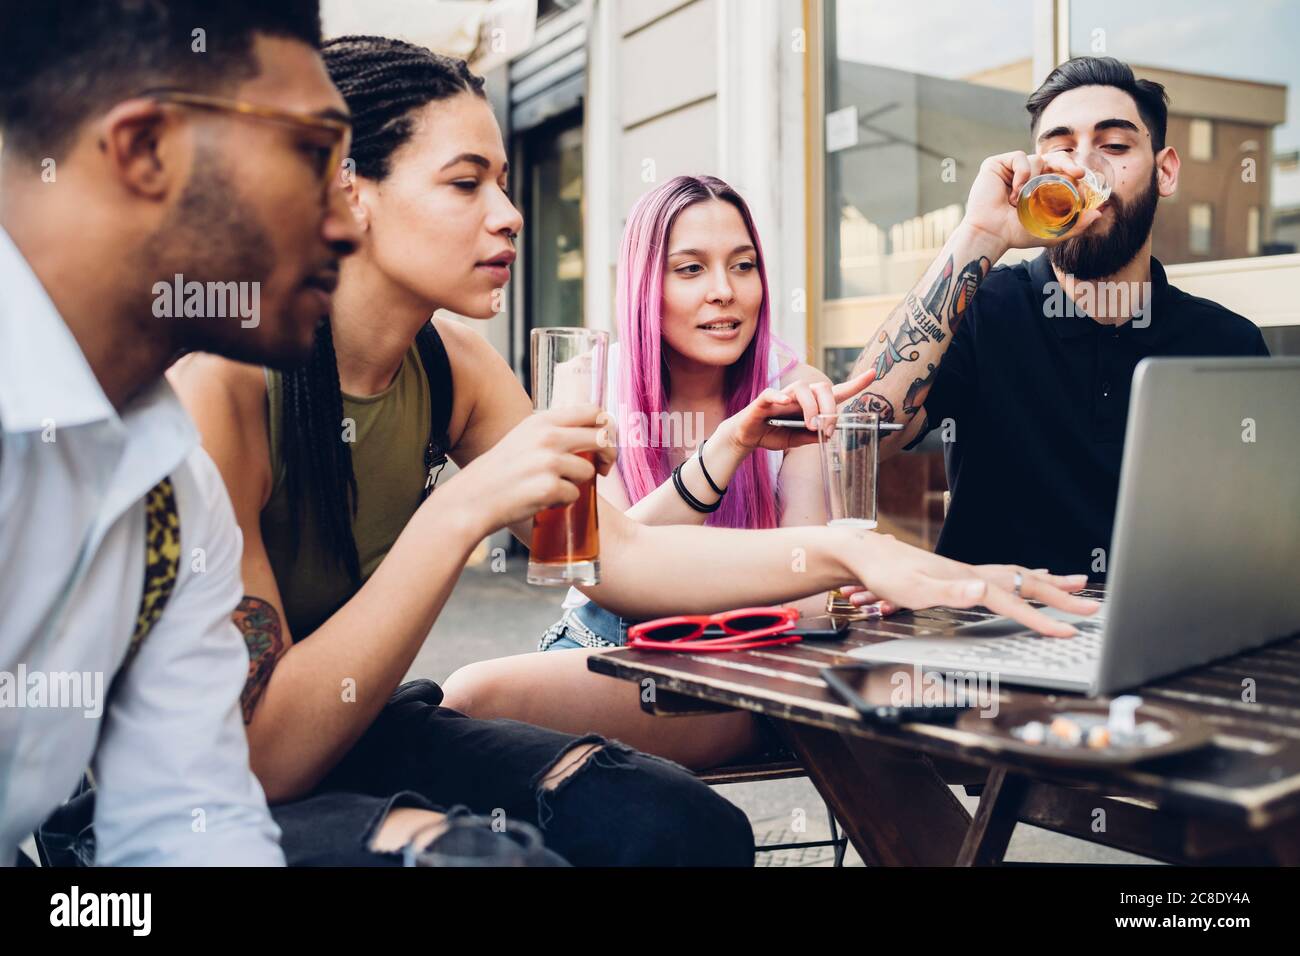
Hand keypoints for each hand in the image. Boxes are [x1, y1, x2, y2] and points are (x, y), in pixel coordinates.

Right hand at [449, 404, 616, 533]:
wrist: (473, 498)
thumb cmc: (502, 471)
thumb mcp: (524, 437)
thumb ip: (554, 431)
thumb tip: (595, 432)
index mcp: (542, 421)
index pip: (592, 411)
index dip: (606, 427)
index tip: (604, 442)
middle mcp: (547, 437)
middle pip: (601, 437)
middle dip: (608, 455)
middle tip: (603, 468)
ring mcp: (548, 462)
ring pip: (588, 471)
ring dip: (577, 483)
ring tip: (554, 486)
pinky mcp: (548, 487)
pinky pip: (575, 495)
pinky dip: (564, 501)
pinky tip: (544, 499)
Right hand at [723, 368, 876, 452]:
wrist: (747, 437)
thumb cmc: (774, 434)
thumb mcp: (798, 439)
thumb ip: (814, 436)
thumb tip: (829, 434)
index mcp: (810, 404)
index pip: (836, 391)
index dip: (856, 383)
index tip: (873, 374)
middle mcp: (799, 396)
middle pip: (823, 388)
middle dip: (830, 408)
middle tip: (826, 429)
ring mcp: (782, 396)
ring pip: (803, 389)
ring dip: (811, 408)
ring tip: (810, 426)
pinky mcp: (764, 400)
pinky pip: (773, 393)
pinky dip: (780, 397)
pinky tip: (785, 404)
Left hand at [837, 530, 1097, 637]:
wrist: (864, 554)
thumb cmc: (885, 574)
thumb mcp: (913, 589)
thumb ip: (949, 591)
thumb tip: (982, 589)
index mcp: (968, 581)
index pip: (1014, 602)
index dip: (1042, 620)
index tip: (1068, 633)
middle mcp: (973, 573)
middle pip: (1026, 583)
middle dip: (1062, 596)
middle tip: (1093, 606)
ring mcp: (968, 571)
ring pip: (1019, 574)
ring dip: (1050, 581)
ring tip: (1076, 583)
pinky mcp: (960, 573)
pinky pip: (1005, 574)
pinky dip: (1025, 576)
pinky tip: (1028, 577)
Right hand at [962, 149, 1103, 250]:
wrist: (991, 234)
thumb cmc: (1016, 234)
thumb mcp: (1052, 232)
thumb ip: (1075, 226)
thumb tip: (1099, 214)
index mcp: (1039, 186)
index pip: (1061, 171)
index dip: (1072, 171)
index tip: (1081, 180)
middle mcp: (1028, 175)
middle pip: (1054, 158)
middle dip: (1068, 163)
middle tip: (1077, 174)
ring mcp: (1012, 169)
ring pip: (1037, 160)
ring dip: (1034, 180)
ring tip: (1020, 202)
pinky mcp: (997, 164)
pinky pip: (1020, 158)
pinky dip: (1021, 173)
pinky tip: (1013, 193)